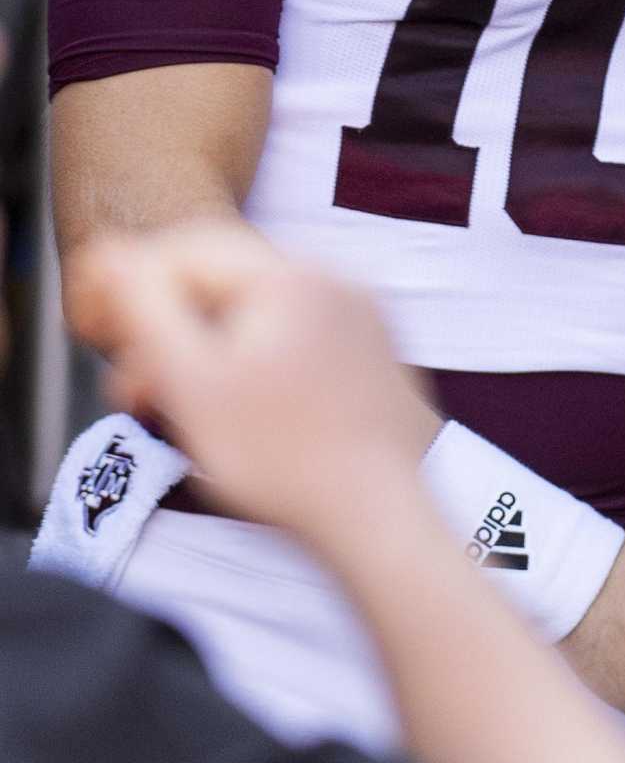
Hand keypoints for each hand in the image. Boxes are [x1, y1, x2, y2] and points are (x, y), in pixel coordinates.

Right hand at [66, 222, 431, 542]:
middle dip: (169, 330)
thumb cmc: (281, 456)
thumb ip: (145, 308)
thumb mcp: (190, 381)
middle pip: (225, 281)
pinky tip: (240, 413)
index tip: (108, 346)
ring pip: (259, 311)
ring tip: (186, 411)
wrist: (378, 511)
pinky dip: (257, 362)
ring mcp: (362, 311)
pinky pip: (299, 334)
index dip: (133, 290)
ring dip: (209, 351)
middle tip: (136, 395)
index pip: (188, 251)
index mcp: (290, 274)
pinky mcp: (374, 348)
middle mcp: (335, 276)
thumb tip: (113, 256)